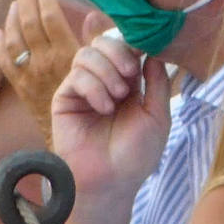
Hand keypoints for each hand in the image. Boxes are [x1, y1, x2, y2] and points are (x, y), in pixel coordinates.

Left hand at [0, 0, 98, 140]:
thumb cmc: (96, 103)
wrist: (75, 135)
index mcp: (66, 54)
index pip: (50, 17)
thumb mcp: (102, 70)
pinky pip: (4, 61)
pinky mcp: (20, 87)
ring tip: (15, 2)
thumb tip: (93, 15)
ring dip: (12, 16)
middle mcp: (44, 62)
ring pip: (13, 38)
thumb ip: (96, 42)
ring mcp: (29, 74)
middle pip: (28, 22)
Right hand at [49, 35, 171, 197]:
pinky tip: (104, 108)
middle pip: (104, 42)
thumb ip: (158, 83)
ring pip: (87, 54)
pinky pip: (75, 76)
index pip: (126, 47)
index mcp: (129, 83)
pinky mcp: (65, 99)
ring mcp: (83, 89)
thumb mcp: (158, 116)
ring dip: (106, 70)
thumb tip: (154, 52)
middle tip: (131, 73)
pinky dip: (93, 87)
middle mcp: (104, 81)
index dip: (133, 43)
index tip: (144, 51)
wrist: (111, 181)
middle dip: (119, 53)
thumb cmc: (137, 154)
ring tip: (119, 96)